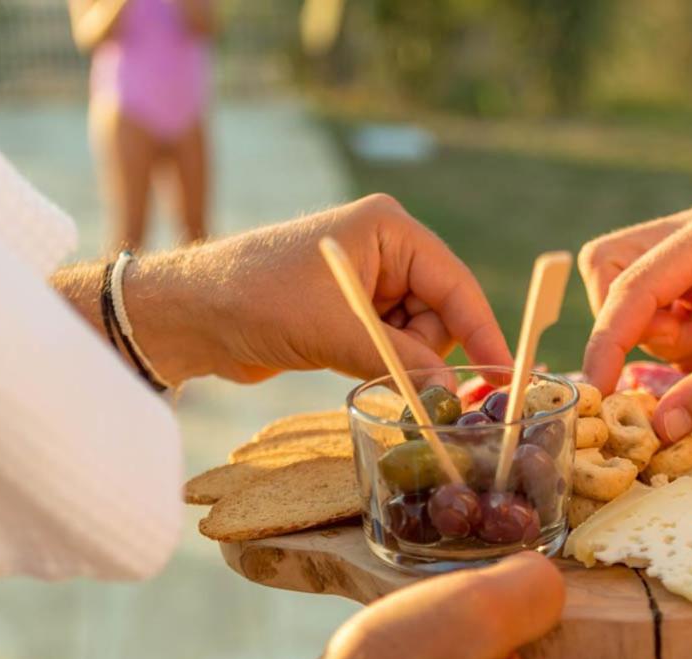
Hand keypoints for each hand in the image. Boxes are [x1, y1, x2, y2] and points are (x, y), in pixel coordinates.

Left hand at [129, 194, 510, 383]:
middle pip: (442, 312)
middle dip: (431, 353)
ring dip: (402, 364)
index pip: (456, 283)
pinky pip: (391, 346)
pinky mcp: (350, 313)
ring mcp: (368, 282)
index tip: (505, 374)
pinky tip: (356, 373)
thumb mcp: (336, 331)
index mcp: (389, 229)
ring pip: (417, 336)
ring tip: (358, 370)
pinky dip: (384, 367)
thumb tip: (453, 396)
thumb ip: (401, 363)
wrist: (187, 315)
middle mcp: (385, 248)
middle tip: (417, 389)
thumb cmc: (255, 298)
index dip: (483, 331)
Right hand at [579, 200, 691, 440]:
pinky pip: (659, 304)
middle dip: (631, 326)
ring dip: (662, 336)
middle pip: (612, 269)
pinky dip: (678, 338)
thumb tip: (657, 428)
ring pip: (631, 290)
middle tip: (686, 359)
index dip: (606, 338)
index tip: (597, 389)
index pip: (632, 282)